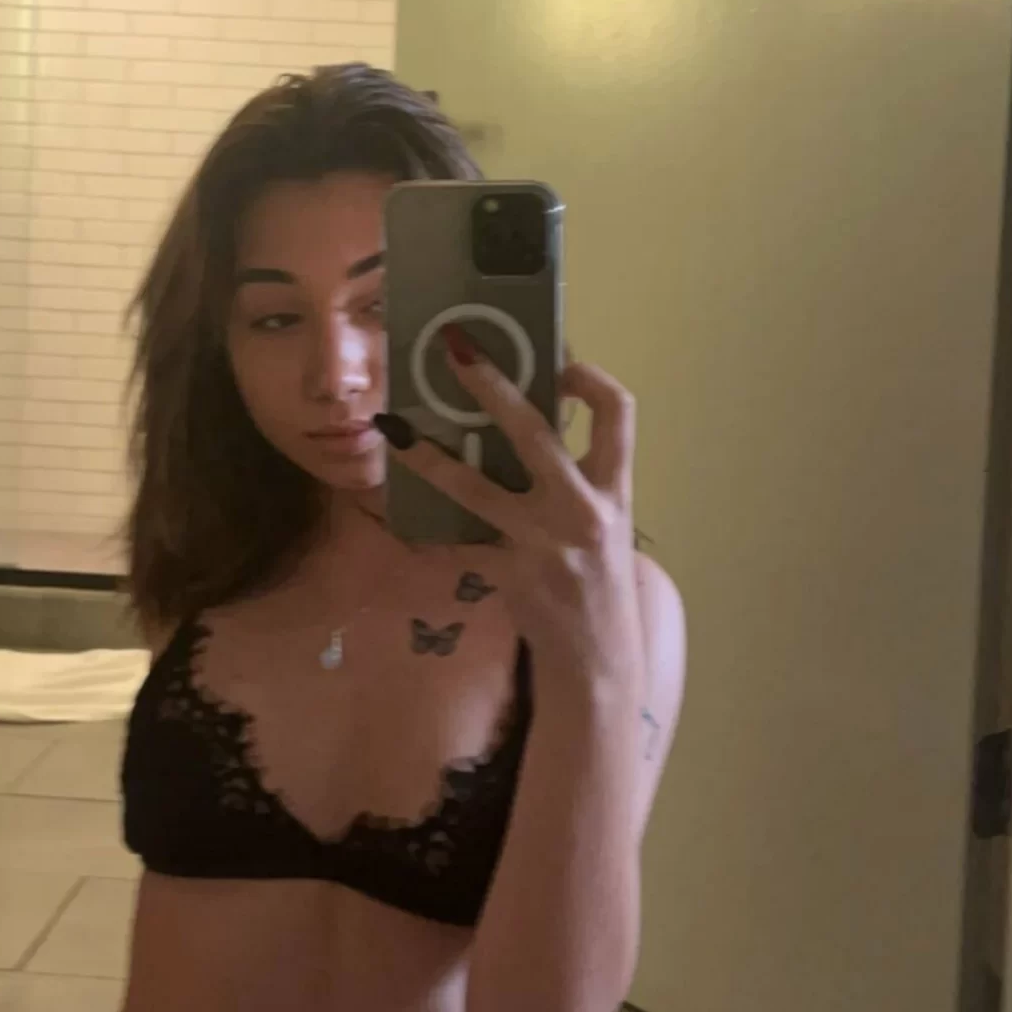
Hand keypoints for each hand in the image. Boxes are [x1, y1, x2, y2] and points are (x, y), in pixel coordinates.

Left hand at [379, 330, 642, 687]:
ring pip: (475, 487)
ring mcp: (544, 543)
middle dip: (493, 385)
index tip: (558, 359)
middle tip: (455, 351)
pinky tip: (398, 517)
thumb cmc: (599, 583)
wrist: (599, 660)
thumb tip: (524, 427)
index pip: (618, 412)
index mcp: (615, 490)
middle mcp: (584, 510)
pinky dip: (427, 532)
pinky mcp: (510, 574)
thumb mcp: (605, 524)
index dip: (589, 377)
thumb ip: (576, 481)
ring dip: (429, 455)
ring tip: (393, 428)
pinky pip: (457, 544)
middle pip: (536, 432)